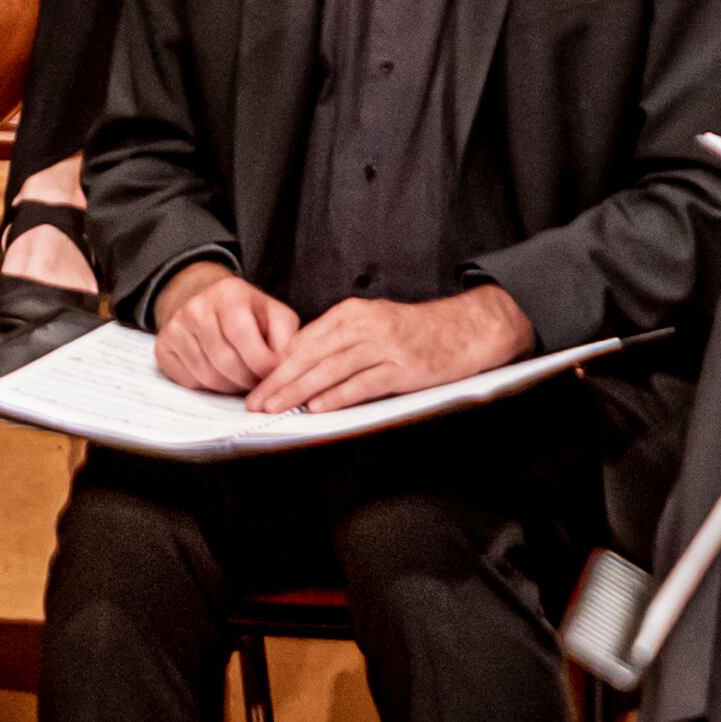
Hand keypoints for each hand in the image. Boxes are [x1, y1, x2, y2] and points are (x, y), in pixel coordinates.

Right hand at [152, 262, 294, 396]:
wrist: (203, 298)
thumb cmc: (246, 312)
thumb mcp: (274, 314)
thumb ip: (287, 339)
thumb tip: (285, 370)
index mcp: (228, 293)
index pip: (242, 335)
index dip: (262, 364)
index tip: (273, 374)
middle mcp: (196, 307)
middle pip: (226, 362)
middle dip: (248, 380)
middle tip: (258, 382)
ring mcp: (176, 327)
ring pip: (208, 377)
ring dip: (231, 386)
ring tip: (241, 378)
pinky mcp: (163, 347)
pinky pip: (190, 382)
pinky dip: (209, 387)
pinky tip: (219, 373)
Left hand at [247, 281, 535, 416]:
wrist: (464, 329)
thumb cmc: (416, 331)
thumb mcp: (371, 324)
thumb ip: (339, 341)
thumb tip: (301, 366)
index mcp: (351, 313)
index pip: (303, 341)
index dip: (277, 365)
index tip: (257, 385)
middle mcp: (363, 325)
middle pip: (311, 355)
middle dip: (279, 381)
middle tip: (256, 402)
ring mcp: (383, 346)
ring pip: (331, 370)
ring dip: (300, 391)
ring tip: (277, 408)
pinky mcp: (402, 367)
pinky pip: (363, 383)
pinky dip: (339, 396)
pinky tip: (319, 407)